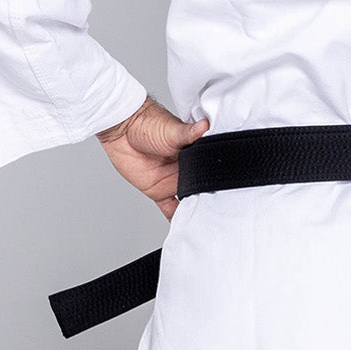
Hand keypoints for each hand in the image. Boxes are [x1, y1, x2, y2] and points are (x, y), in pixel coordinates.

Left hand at [95, 96, 209, 217]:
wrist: (122, 128)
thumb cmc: (148, 122)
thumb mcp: (173, 129)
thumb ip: (190, 133)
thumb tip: (206, 125)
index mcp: (194, 154)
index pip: (210, 170)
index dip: (219, 181)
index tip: (229, 193)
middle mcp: (186, 169)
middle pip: (201, 188)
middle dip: (209, 200)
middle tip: (219, 213)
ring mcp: (172, 181)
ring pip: (188, 201)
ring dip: (194, 210)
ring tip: (205, 222)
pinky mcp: (157, 190)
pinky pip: (169, 208)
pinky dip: (175, 218)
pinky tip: (183, 227)